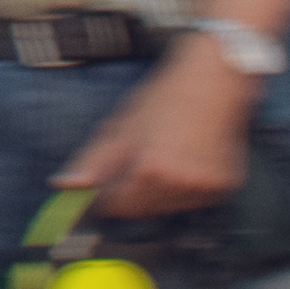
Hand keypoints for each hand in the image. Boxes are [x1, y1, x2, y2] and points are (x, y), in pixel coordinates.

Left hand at [60, 35, 254, 220]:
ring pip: (168, 205)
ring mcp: (204, 187)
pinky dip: (186, 184)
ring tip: (169, 152)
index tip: (112, 177)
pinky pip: (194, 198)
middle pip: (142, 209)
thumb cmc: (164, 98)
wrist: (214, 79)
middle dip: (136, 188)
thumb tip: (65, 185)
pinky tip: (190, 156)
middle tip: (146, 153)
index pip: (116, 206)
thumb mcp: (120, 126)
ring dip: (161, 188)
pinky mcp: (224, 186)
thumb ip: (91, 160)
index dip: (110, 191)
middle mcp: (178, 184)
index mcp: (148, 171)